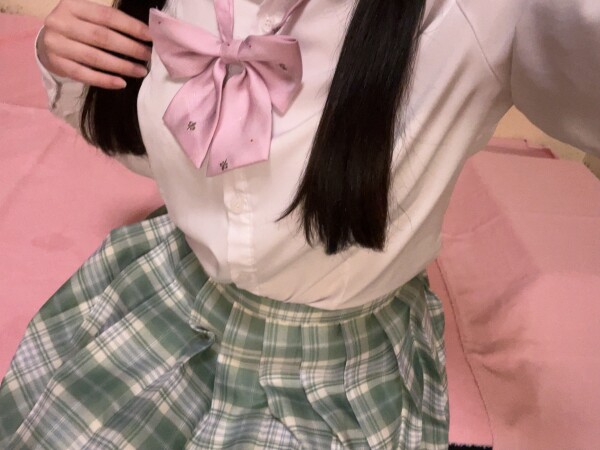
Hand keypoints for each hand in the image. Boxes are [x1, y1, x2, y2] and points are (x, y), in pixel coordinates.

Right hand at [38, 0, 152, 88]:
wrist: (47, 42)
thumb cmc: (76, 29)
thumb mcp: (87, 17)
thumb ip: (110, 22)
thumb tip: (145, 34)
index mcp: (73, 5)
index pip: (107, 16)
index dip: (131, 27)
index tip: (150, 37)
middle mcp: (61, 22)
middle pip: (102, 37)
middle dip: (129, 48)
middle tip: (148, 56)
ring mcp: (56, 44)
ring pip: (94, 57)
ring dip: (121, 66)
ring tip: (140, 71)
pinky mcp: (56, 63)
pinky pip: (84, 74)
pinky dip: (105, 80)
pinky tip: (121, 83)